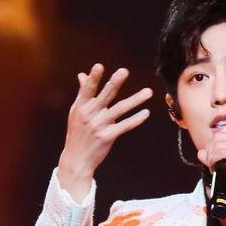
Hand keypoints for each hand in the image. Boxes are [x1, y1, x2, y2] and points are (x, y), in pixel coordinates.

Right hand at [58, 63, 152, 190]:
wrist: (77, 159)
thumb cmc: (78, 134)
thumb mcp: (77, 113)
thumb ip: (83, 94)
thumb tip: (82, 75)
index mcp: (81, 106)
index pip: (87, 89)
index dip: (93, 78)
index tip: (99, 66)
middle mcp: (89, 115)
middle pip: (105, 96)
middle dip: (114, 83)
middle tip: (124, 71)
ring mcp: (99, 126)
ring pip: (120, 109)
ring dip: (136, 100)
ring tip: (149, 92)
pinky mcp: (107, 137)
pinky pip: (125, 125)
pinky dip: (136, 119)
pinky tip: (146, 113)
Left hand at [196, 126, 225, 214]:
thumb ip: (216, 158)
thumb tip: (201, 152)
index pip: (224, 131)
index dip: (214, 143)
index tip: (212, 157)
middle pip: (219, 136)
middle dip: (211, 150)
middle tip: (211, 164)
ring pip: (218, 143)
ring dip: (211, 156)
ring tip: (214, 168)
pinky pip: (221, 152)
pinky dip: (213, 160)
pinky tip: (215, 168)